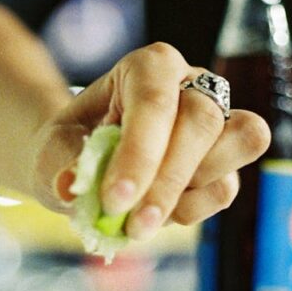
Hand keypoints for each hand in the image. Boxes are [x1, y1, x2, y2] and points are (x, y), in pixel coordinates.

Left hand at [33, 43, 270, 239]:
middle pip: (203, 121)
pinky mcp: (228, 159)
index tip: (113, 200)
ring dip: (187, 193)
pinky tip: (157, 216)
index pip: (155, 101)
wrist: (83, 162)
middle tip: (130, 224)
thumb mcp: (52, 150)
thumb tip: (70, 187)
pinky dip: (192, 210)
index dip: (139, 153)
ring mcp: (218, 119)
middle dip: (166, 180)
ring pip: (238, 142)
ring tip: (141, 217)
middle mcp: (192, 84)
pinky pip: (226, 186)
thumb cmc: (71, 145)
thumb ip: (61, 163)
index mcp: (149, 66)